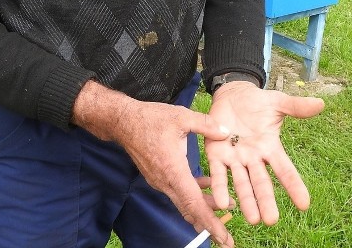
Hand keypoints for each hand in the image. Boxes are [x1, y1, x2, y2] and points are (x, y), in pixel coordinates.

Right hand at [72, 80, 236, 246]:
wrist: (123, 122)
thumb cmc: (150, 118)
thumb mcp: (181, 116)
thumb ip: (206, 125)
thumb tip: (227, 132)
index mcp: (173, 170)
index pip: (194, 204)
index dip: (210, 222)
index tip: (223, 237)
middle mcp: (165, 181)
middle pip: (190, 210)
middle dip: (210, 223)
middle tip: (228, 237)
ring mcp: (160, 181)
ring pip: (184, 202)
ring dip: (203, 207)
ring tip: (226, 206)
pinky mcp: (157, 178)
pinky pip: (178, 192)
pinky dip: (193, 194)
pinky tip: (206, 185)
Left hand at [205, 82, 324, 225]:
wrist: (232, 94)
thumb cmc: (257, 102)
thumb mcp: (278, 103)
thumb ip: (296, 107)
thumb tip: (321, 104)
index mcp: (270, 148)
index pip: (285, 170)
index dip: (294, 186)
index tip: (304, 205)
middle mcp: (253, 158)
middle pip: (262, 183)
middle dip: (266, 201)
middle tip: (271, 220)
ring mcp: (235, 158)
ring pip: (241, 183)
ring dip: (246, 201)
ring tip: (252, 219)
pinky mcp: (216, 154)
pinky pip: (218, 173)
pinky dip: (220, 187)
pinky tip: (221, 202)